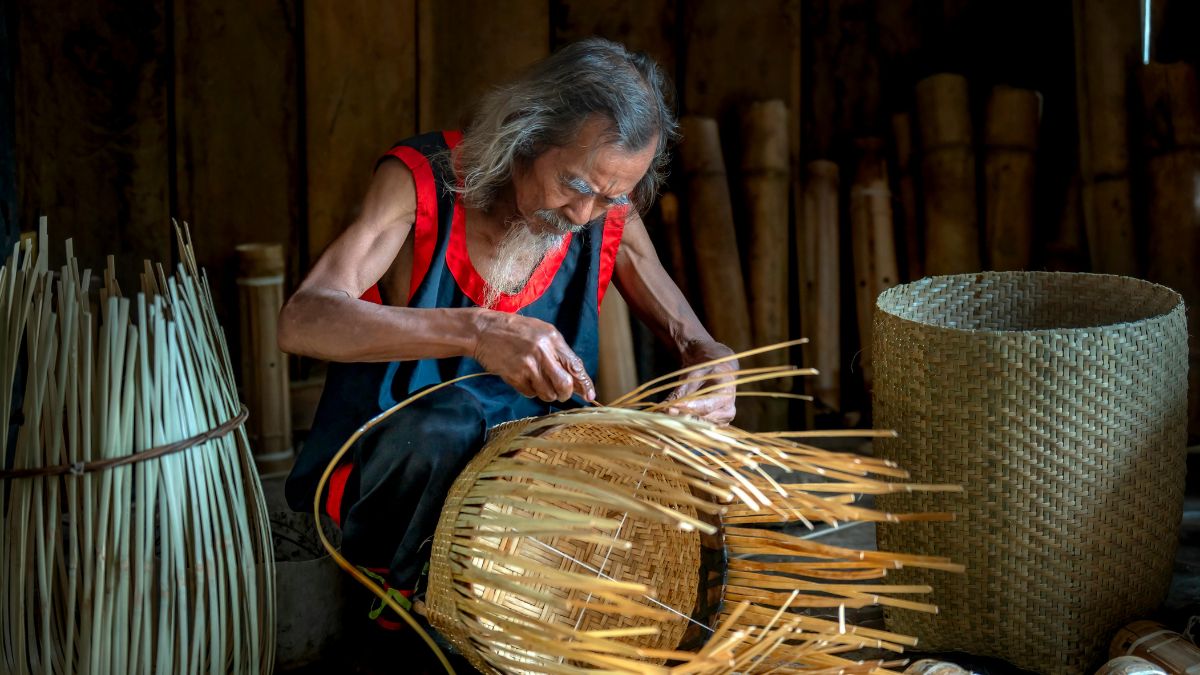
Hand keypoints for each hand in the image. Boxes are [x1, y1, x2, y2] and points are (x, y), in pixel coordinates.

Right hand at [471, 310, 594, 402]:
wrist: (484, 331)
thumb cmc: (514, 331)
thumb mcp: (541, 333)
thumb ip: (559, 352)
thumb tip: (576, 377)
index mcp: (552, 338)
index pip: (575, 365)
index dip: (585, 383)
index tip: (590, 396)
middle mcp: (542, 351)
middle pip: (565, 385)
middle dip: (565, 394)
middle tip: (560, 393)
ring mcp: (528, 365)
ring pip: (548, 393)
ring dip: (546, 393)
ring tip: (537, 381)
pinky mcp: (514, 376)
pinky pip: (530, 393)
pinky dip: (530, 391)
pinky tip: (523, 378)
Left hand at [664, 340, 736, 424]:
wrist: (716, 376)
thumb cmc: (704, 373)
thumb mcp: (691, 377)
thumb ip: (679, 393)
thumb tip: (665, 407)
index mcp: (726, 395)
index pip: (706, 406)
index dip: (687, 409)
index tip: (669, 408)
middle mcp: (727, 412)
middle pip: (701, 420)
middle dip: (680, 418)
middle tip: (662, 413)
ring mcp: (721, 423)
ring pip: (697, 429)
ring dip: (679, 424)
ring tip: (664, 417)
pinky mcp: (713, 429)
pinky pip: (697, 432)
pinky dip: (682, 428)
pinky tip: (670, 422)